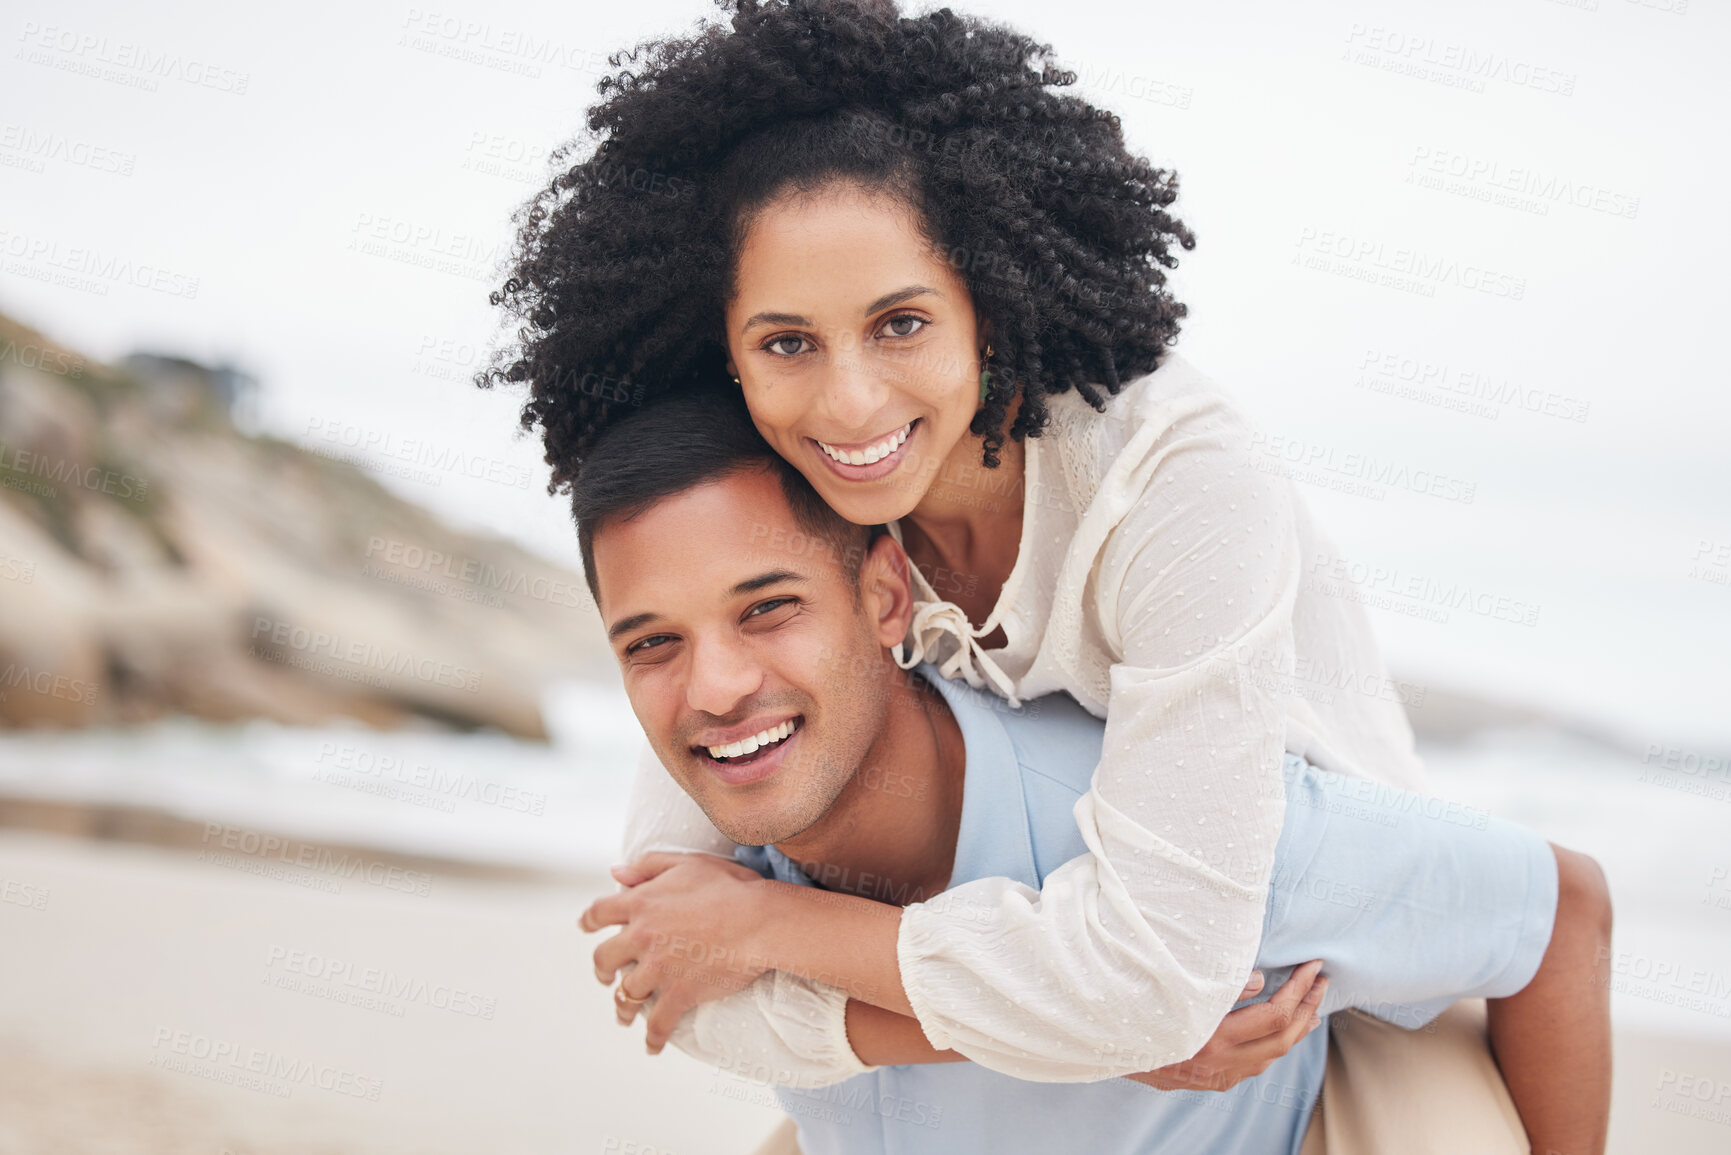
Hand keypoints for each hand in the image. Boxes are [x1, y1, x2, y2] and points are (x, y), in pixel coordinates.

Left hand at [578, 851, 771, 1053]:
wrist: (760, 921)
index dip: (589, 920)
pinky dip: (653, 1039)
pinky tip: (652, 1047)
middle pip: (604, 958)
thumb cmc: (730, 887)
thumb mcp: (687, 862)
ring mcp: (658, 969)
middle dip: (602, 970)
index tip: (586, 927)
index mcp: (641, 903)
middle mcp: (641, 937)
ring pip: (625, 995)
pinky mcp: (679, 994)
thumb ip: (648, 865)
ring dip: (622, 1008)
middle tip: (605, 977)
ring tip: (624, 1016)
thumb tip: (615, 872)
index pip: (599, 912)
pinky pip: (658, 1024)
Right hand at [1125, 959, 1328, 1092]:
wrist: (1099, 1047)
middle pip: (1281, 1039)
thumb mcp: (1171, 990)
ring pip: (1272, 1057)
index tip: (1312, 967)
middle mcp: (1218, 1063)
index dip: (1298, 990)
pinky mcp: (1210, 1081)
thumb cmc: (1131, 1011)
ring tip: (1311, 1005)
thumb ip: (1218, 985)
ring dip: (1296, 1029)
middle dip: (1307, 1007)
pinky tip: (1278, 1031)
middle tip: (1321, 981)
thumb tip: (1259, 978)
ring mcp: (1216, 1077)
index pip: (1274, 1015)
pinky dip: (1274, 1044)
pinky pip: (1255, 1065)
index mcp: (1210, 1037)